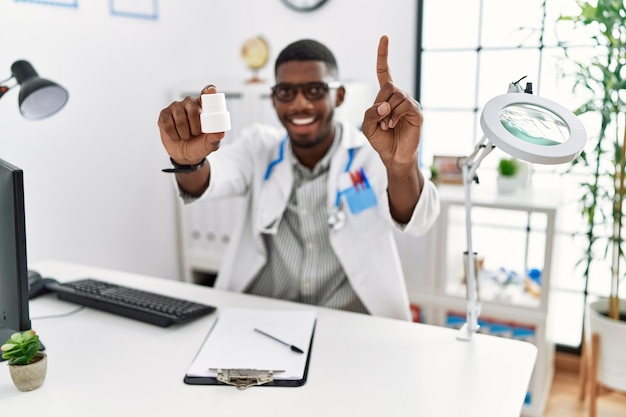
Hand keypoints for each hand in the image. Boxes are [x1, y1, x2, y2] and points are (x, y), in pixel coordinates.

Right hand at [158, 85, 225, 164]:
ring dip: (184, 133)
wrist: (185, 155)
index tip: (212, 91)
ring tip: (186, 136)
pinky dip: (174, 135)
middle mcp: (190, 102)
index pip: (207, 93)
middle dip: (195, 126)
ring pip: (180, 119)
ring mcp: (176, 107)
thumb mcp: (210, 144)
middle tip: (195, 134)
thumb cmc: (200, 144)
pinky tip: (176, 136)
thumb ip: (215, 138)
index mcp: (204, 106)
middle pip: (194, 108)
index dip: (209, 91)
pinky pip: (168, 124)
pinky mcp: (164, 114)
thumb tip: (221, 133)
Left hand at [361, 35, 422, 168]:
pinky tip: (392, 125)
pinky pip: (404, 105)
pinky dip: (394, 115)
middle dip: (380, 102)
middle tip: (380, 119)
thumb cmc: (382, 140)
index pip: (384, 71)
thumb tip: (385, 106)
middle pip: (388, 86)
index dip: (383, 55)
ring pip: (396, 96)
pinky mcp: (416, 112)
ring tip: (387, 125)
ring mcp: (409, 103)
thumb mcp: (367, 126)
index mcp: (386, 96)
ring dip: (386, 113)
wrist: (394, 155)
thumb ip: (369, 113)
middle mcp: (399, 96)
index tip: (384, 38)